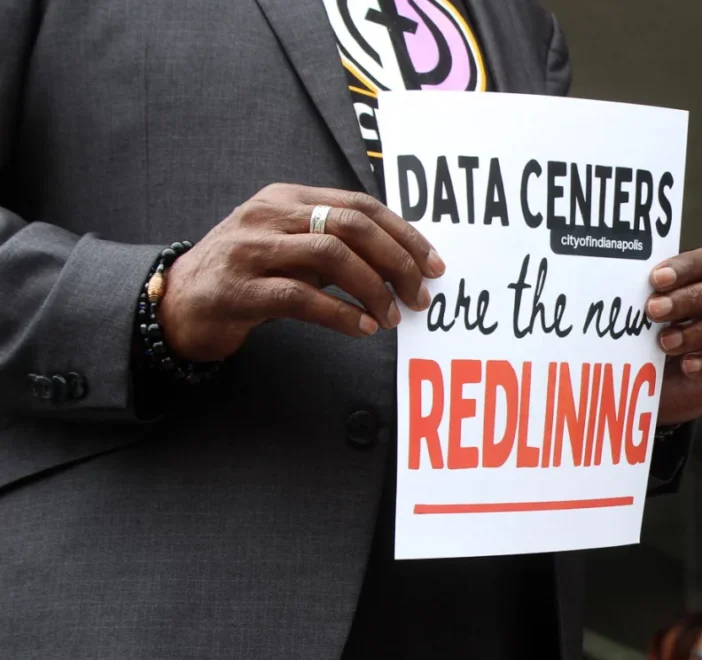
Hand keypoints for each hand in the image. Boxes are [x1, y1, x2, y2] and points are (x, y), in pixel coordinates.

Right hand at [159, 184, 441, 361]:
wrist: (177, 304)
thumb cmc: (247, 277)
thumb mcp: (292, 250)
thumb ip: (337, 247)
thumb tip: (401, 264)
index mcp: (288, 198)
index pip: (360, 205)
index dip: (404, 234)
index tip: (434, 265)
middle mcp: (269, 216)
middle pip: (351, 226)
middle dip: (396, 261)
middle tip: (419, 296)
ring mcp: (250, 250)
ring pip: (331, 256)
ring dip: (373, 289)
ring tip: (391, 317)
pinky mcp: (238, 290)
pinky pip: (300, 297)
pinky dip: (340, 313)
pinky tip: (362, 328)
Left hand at [646, 248, 701, 424]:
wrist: (642, 395)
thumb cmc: (643, 350)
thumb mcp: (637, 321)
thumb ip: (639, 297)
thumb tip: (625, 275)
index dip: (688, 267)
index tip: (656, 280)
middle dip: (692, 298)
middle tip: (654, 311)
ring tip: (666, 344)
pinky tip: (688, 367)